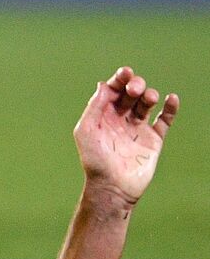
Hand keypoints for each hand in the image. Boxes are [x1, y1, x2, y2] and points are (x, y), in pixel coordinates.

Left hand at [74, 67, 177, 205]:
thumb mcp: (86, 130)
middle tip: (134, 90)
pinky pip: (165, 121)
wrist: (112, 186)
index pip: (113, 90)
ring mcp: (138, 128)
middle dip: (135, 86)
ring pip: (147, 104)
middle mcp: (120, 119)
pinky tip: (171, 99)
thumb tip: (103, 84)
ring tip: (149, 97)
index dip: (120, 79)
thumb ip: (94, 107)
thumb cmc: (94, 160)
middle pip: (131, 94)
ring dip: (149, 96)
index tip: (126, 72)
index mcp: (103, 115)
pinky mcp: (153, 139)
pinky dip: (170, 109)